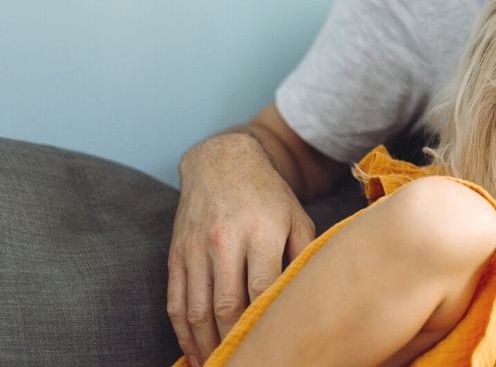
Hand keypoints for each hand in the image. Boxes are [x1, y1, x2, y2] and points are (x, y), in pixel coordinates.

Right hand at [167, 132, 315, 364]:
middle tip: (249, 363)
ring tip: (221, 366)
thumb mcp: (296, 217)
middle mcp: (224, 241)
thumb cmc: (268, 195)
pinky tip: (194, 352)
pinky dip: (183, 332)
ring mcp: (195, 249)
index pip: (262, 287)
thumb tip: (306, 295)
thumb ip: (303, 254)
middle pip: (227, 304)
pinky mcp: (176, 254)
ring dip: (207, 344)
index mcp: (261, 231)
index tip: (276, 345)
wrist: (222, 163)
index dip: (265, 321)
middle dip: (236, 340)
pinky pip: (176, 300)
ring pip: (197, 309)